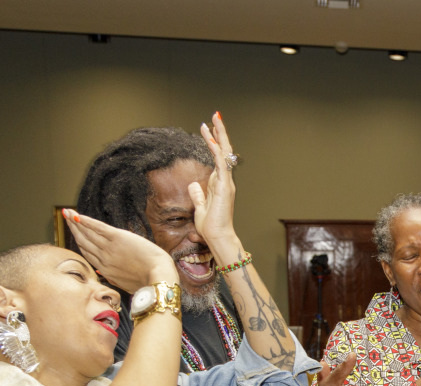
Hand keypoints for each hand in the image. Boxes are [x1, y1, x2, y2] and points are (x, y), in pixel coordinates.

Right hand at [64, 209, 176, 292]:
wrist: (158, 276)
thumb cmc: (148, 281)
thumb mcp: (126, 283)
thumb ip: (113, 277)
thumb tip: (103, 272)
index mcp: (105, 270)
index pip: (87, 253)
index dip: (79, 241)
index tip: (74, 233)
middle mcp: (103, 259)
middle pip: (83, 241)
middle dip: (73, 229)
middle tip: (66, 218)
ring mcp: (109, 248)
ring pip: (87, 233)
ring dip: (75, 221)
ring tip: (67, 212)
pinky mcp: (118, 238)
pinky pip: (96, 227)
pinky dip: (85, 221)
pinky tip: (77, 215)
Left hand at [185, 112, 239, 252]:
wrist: (218, 236)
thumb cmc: (211, 226)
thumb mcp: (200, 207)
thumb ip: (198, 195)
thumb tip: (193, 184)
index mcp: (219, 184)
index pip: (218, 157)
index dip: (214, 142)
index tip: (208, 128)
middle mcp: (225, 180)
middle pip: (224, 151)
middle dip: (220, 132)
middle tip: (216, 115)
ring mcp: (226, 182)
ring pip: (224, 153)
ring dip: (219, 135)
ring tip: (215, 118)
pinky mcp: (224, 187)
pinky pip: (220, 164)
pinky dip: (216, 150)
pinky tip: (211, 138)